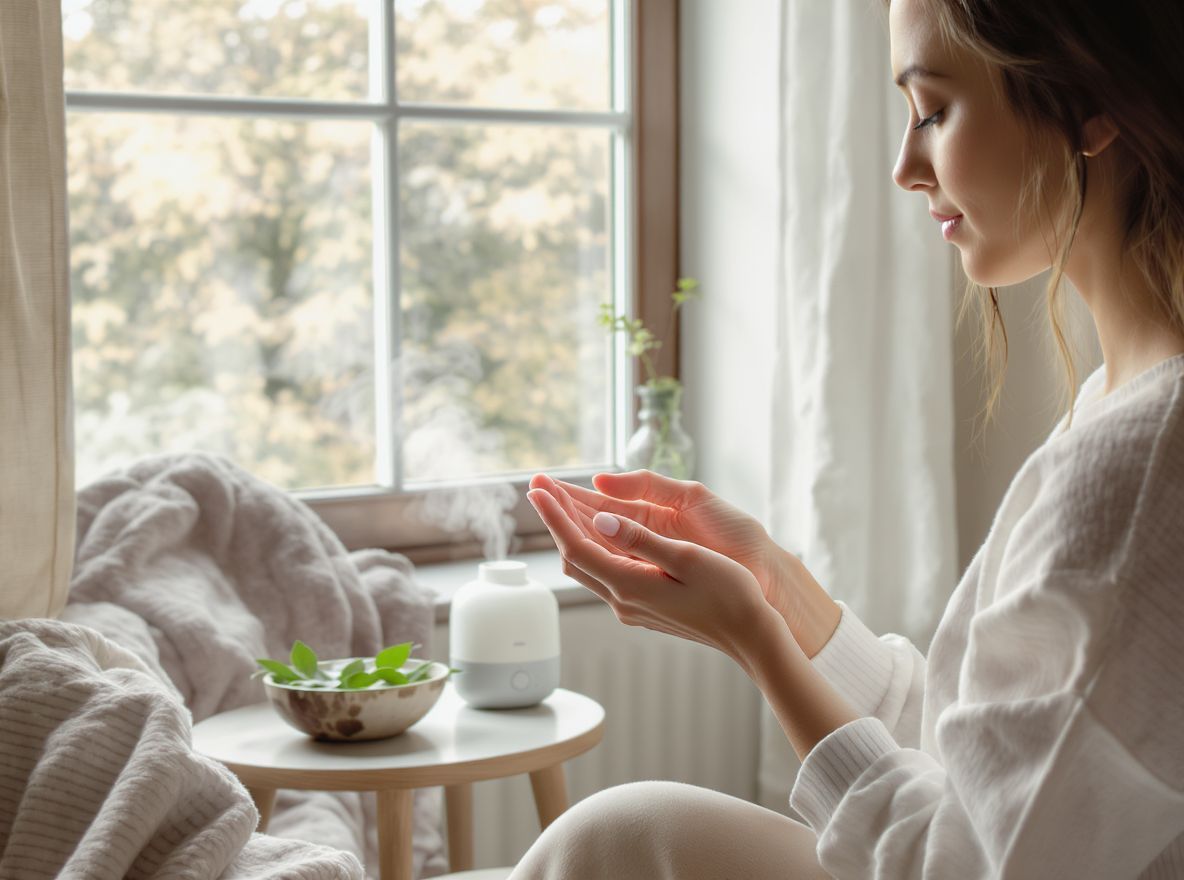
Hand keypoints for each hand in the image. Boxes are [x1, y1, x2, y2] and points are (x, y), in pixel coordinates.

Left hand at [525, 484, 780, 665]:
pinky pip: (604, 572)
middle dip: (556, 518)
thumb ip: (640, 539)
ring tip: (560, 500)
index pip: (576, 545)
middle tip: (542, 485)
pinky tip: (596, 529)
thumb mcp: (687, 558)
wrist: (750, 635)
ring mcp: (631, 607)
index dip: (554, 514)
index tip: (537, 487)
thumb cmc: (730, 594)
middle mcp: (622, 600)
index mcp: (630, 585)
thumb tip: (599, 520)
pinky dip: (593, 546)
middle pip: (573, 555)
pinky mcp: (641, 607)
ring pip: (587, 565)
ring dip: (572, 531)